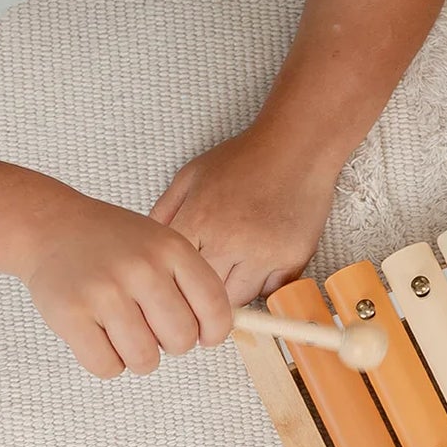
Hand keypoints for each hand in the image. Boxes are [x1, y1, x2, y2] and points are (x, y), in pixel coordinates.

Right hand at [22, 191, 232, 378]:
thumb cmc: (115, 245)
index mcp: (172, 249)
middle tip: (155, 332)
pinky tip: (102, 340)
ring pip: (145, 359)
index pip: (214, 306)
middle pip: (181, 339)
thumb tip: (214, 333)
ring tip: (127, 336)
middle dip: (173, 345)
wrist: (53, 228)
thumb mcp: (163, 245)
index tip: (204, 337)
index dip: (214, 332)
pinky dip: (108, 364)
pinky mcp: (70, 314)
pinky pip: (106, 366)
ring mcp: (104, 291)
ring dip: (140, 358)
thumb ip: (192, 283)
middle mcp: (141, 268)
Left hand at [151, 125, 337, 305]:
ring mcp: (264, 252)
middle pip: (203, 293)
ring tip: (233, 270)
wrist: (298, 148)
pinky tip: (260, 263)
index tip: (174, 284)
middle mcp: (230, 240)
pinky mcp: (293, 258)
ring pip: (237, 298)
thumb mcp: (191, 176)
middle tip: (203, 283)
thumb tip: (148, 248)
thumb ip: (165, 212)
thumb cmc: (243, 159)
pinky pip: (271, 291)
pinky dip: (263, 284)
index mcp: (200, 218)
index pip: (173, 272)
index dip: (172, 280)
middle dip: (200, 290)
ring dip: (231, 290)